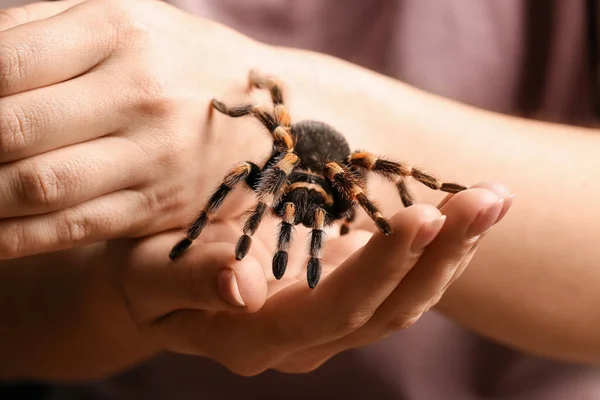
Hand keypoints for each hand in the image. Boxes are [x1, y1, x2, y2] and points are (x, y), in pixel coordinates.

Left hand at [0, 0, 268, 258]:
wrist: (276, 116)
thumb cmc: (183, 59)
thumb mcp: (123, 18)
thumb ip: (39, 31)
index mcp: (120, 30)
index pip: (4, 63)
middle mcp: (139, 93)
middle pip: (12, 129)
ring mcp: (154, 156)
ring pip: (36, 186)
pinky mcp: (159, 206)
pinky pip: (73, 227)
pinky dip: (11, 238)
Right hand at [113, 183, 511, 375]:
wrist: (157, 283)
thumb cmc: (144, 274)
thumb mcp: (150, 275)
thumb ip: (190, 282)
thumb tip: (242, 288)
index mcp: (259, 337)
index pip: (335, 309)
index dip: (381, 267)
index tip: (424, 214)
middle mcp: (305, 340)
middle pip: (388, 309)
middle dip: (440, 255)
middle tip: (486, 199)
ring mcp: (329, 322)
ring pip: (405, 300)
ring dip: (452, 252)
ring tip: (492, 200)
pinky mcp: (340, 295)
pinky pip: (399, 282)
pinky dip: (436, 248)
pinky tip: (463, 212)